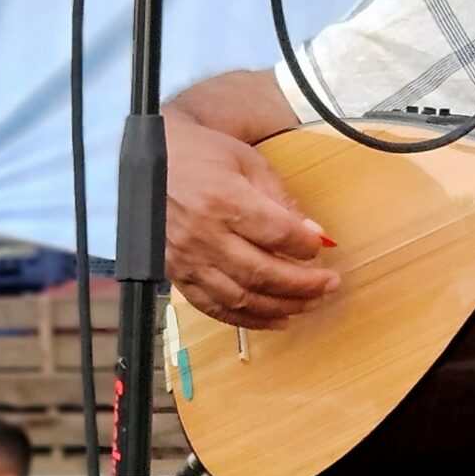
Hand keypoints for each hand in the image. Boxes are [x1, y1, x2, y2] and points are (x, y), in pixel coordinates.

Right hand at [163, 115, 339, 328]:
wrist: (144, 162)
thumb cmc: (200, 155)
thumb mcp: (247, 160)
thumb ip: (280, 198)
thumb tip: (313, 233)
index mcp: (224, 200)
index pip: (276, 233)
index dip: (306, 246)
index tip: (321, 246)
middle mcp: (204, 235)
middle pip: (263, 273)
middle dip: (304, 284)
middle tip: (330, 284)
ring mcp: (187, 260)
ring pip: (241, 298)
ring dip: (282, 307)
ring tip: (310, 304)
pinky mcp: (176, 275)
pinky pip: (214, 308)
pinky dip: (248, 320)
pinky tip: (277, 320)